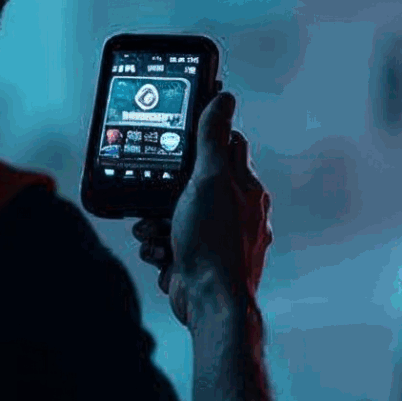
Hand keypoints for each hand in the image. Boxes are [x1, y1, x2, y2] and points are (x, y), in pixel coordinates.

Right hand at [132, 91, 271, 325]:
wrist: (209, 303)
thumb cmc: (215, 241)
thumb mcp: (209, 179)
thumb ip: (213, 138)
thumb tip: (224, 97)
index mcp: (245, 186)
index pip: (226, 144)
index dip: (203, 133)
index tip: (180, 127)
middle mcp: (235, 209)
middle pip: (192, 179)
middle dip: (166, 187)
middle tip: (157, 195)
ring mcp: (216, 235)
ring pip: (175, 211)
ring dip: (156, 219)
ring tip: (156, 230)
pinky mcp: (197, 257)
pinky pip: (169, 240)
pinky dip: (158, 245)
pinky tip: (160, 252)